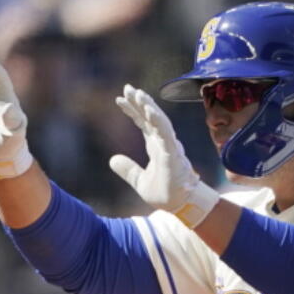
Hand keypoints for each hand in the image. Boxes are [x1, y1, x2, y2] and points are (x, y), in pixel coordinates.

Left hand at [109, 85, 217, 227]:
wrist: (180, 206)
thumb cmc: (165, 193)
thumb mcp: (139, 181)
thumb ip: (128, 169)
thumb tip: (112, 160)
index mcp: (156, 146)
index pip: (143, 123)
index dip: (132, 110)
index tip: (119, 99)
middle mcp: (163, 143)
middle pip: (151, 117)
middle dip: (140, 101)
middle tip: (127, 88)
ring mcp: (170, 147)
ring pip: (159, 121)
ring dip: (149, 106)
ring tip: (138, 94)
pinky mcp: (173, 154)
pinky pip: (165, 133)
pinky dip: (158, 120)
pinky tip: (149, 109)